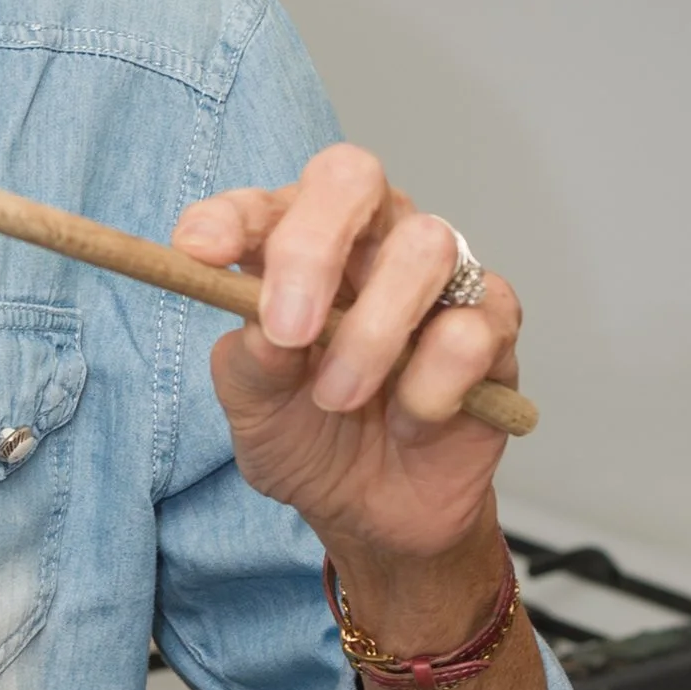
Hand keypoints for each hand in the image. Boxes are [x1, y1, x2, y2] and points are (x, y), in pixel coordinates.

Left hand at [175, 144, 521, 607]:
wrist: (372, 512)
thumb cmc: (307, 438)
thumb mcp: (254, 408)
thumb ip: (250, 361)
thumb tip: (264, 327)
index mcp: (295, 246)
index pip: (265, 203)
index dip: (231, 216)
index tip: (198, 252)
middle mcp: (369, 241)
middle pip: (355, 177)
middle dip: (313, 246)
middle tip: (289, 331)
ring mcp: (437, 277)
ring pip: (425, 247)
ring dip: (373, 334)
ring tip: (341, 398)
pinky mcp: (492, 325)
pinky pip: (473, 330)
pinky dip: (430, 387)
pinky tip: (411, 420)